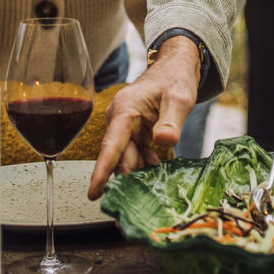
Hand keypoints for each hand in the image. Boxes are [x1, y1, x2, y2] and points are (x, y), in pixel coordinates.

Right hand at [87, 38, 199, 199]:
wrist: (176, 67)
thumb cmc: (175, 78)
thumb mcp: (179, 98)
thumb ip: (171, 121)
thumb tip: (164, 141)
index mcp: (125, 110)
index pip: (111, 145)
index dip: (102, 170)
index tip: (93, 193)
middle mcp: (121, 120)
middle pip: (120, 157)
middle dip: (126, 180)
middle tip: (133, 206)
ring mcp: (128, 128)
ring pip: (130, 159)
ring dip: (140, 174)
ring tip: (150, 193)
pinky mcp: (136, 133)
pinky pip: (139, 155)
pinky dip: (149, 165)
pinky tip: (159, 174)